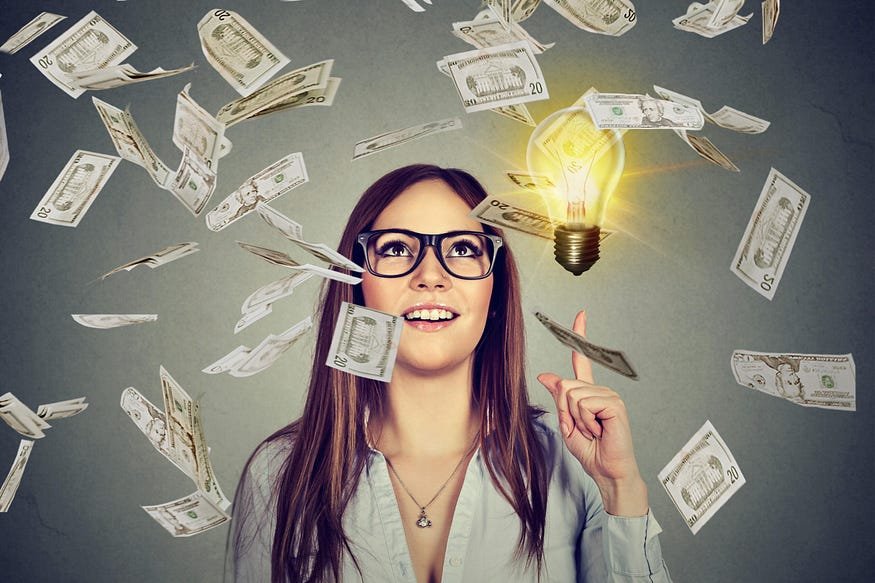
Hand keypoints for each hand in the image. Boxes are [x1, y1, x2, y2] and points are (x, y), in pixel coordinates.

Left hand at [537, 311, 647, 516]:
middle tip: (580, 428)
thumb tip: (545, 376)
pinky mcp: (614, 404)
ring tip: (591, 431)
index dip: (580, 335)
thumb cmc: (590, 450)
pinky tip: (599, 431)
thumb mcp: (566, 422)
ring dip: (575, 419)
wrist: (606, 471)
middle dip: (564, 411)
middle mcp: (600, 390)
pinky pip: (584, 404)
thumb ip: (558, 398)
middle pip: (565, 386)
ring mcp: (609, 396)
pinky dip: (585, 422)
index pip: (583, 359)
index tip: (581, 314)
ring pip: (572, 396)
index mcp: (588, 392)